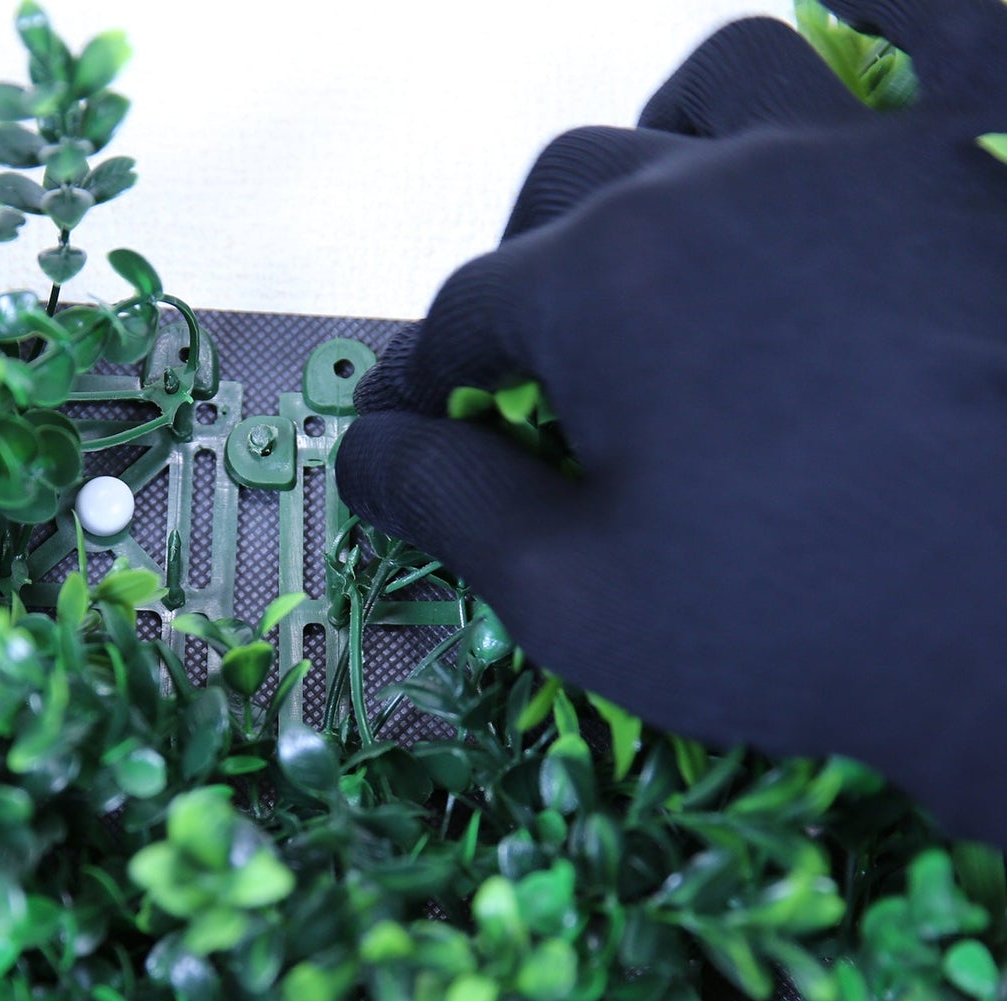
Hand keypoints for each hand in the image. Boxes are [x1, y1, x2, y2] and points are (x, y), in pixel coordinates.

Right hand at [337, 1, 1006, 846]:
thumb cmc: (802, 625)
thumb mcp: (573, 599)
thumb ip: (448, 506)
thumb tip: (368, 450)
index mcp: (608, 280)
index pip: (466, 314)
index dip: (426, 377)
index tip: (417, 430)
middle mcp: (722, 180)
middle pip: (567, 193)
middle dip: (521, 282)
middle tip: (526, 376)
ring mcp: (861, 159)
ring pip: (715, 89)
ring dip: (650, 150)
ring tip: (647, 228)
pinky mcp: (975, 174)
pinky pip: (936, 33)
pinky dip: (892, 10)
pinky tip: (863, 14)